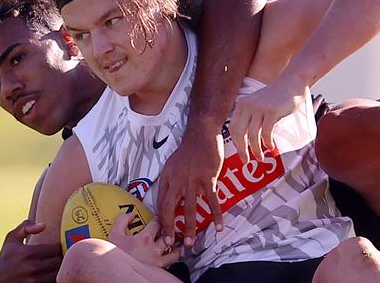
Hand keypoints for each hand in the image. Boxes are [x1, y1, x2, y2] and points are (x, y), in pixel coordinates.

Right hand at [0, 220, 61, 282]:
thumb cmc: (6, 258)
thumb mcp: (11, 239)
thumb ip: (26, 227)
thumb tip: (43, 225)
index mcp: (28, 253)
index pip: (56, 248)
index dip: (56, 248)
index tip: (53, 249)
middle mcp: (32, 267)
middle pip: (58, 261)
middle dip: (58, 258)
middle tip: (54, 257)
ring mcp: (34, 281)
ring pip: (57, 273)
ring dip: (56, 270)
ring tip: (52, 266)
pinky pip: (51, 282)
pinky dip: (52, 278)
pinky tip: (47, 274)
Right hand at [109, 213, 179, 267]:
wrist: (116, 275)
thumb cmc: (116, 258)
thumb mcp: (114, 236)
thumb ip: (122, 221)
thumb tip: (130, 214)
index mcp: (145, 240)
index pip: (157, 223)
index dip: (157, 219)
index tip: (157, 218)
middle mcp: (154, 251)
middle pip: (167, 236)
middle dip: (168, 231)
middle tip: (167, 229)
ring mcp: (157, 263)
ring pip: (173, 253)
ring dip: (174, 248)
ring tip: (173, 246)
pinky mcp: (157, 273)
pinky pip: (169, 265)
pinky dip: (170, 261)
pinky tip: (167, 260)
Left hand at [157, 131, 224, 247]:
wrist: (202, 134)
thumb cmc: (188, 150)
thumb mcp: (172, 164)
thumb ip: (170, 181)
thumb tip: (167, 198)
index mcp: (167, 177)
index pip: (160, 202)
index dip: (161, 219)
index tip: (163, 232)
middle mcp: (177, 180)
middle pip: (169, 209)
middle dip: (169, 229)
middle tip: (170, 244)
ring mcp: (193, 180)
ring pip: (190, 209)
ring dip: (191, 227)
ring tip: (191, 242)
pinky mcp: (208, 179)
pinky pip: (212, 201)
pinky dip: (216, 215)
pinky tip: (218, 227)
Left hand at [231, 78, 309, 161]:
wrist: (293, 81)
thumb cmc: (277, 96)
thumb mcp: (259, 103)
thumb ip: (251, 116)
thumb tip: (247, 139)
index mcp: (242, 104)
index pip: (233, 128)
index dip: (236, 143)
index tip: (241, 153)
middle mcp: (248, 105)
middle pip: (239, 133)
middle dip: (242, 150)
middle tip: (246, 161)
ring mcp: (259, 108)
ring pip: (252, 135)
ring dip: (256, 150)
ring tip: (261, 158)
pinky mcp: (272, 111)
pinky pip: (266, 132)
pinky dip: (268, 143)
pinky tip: (271, 147)